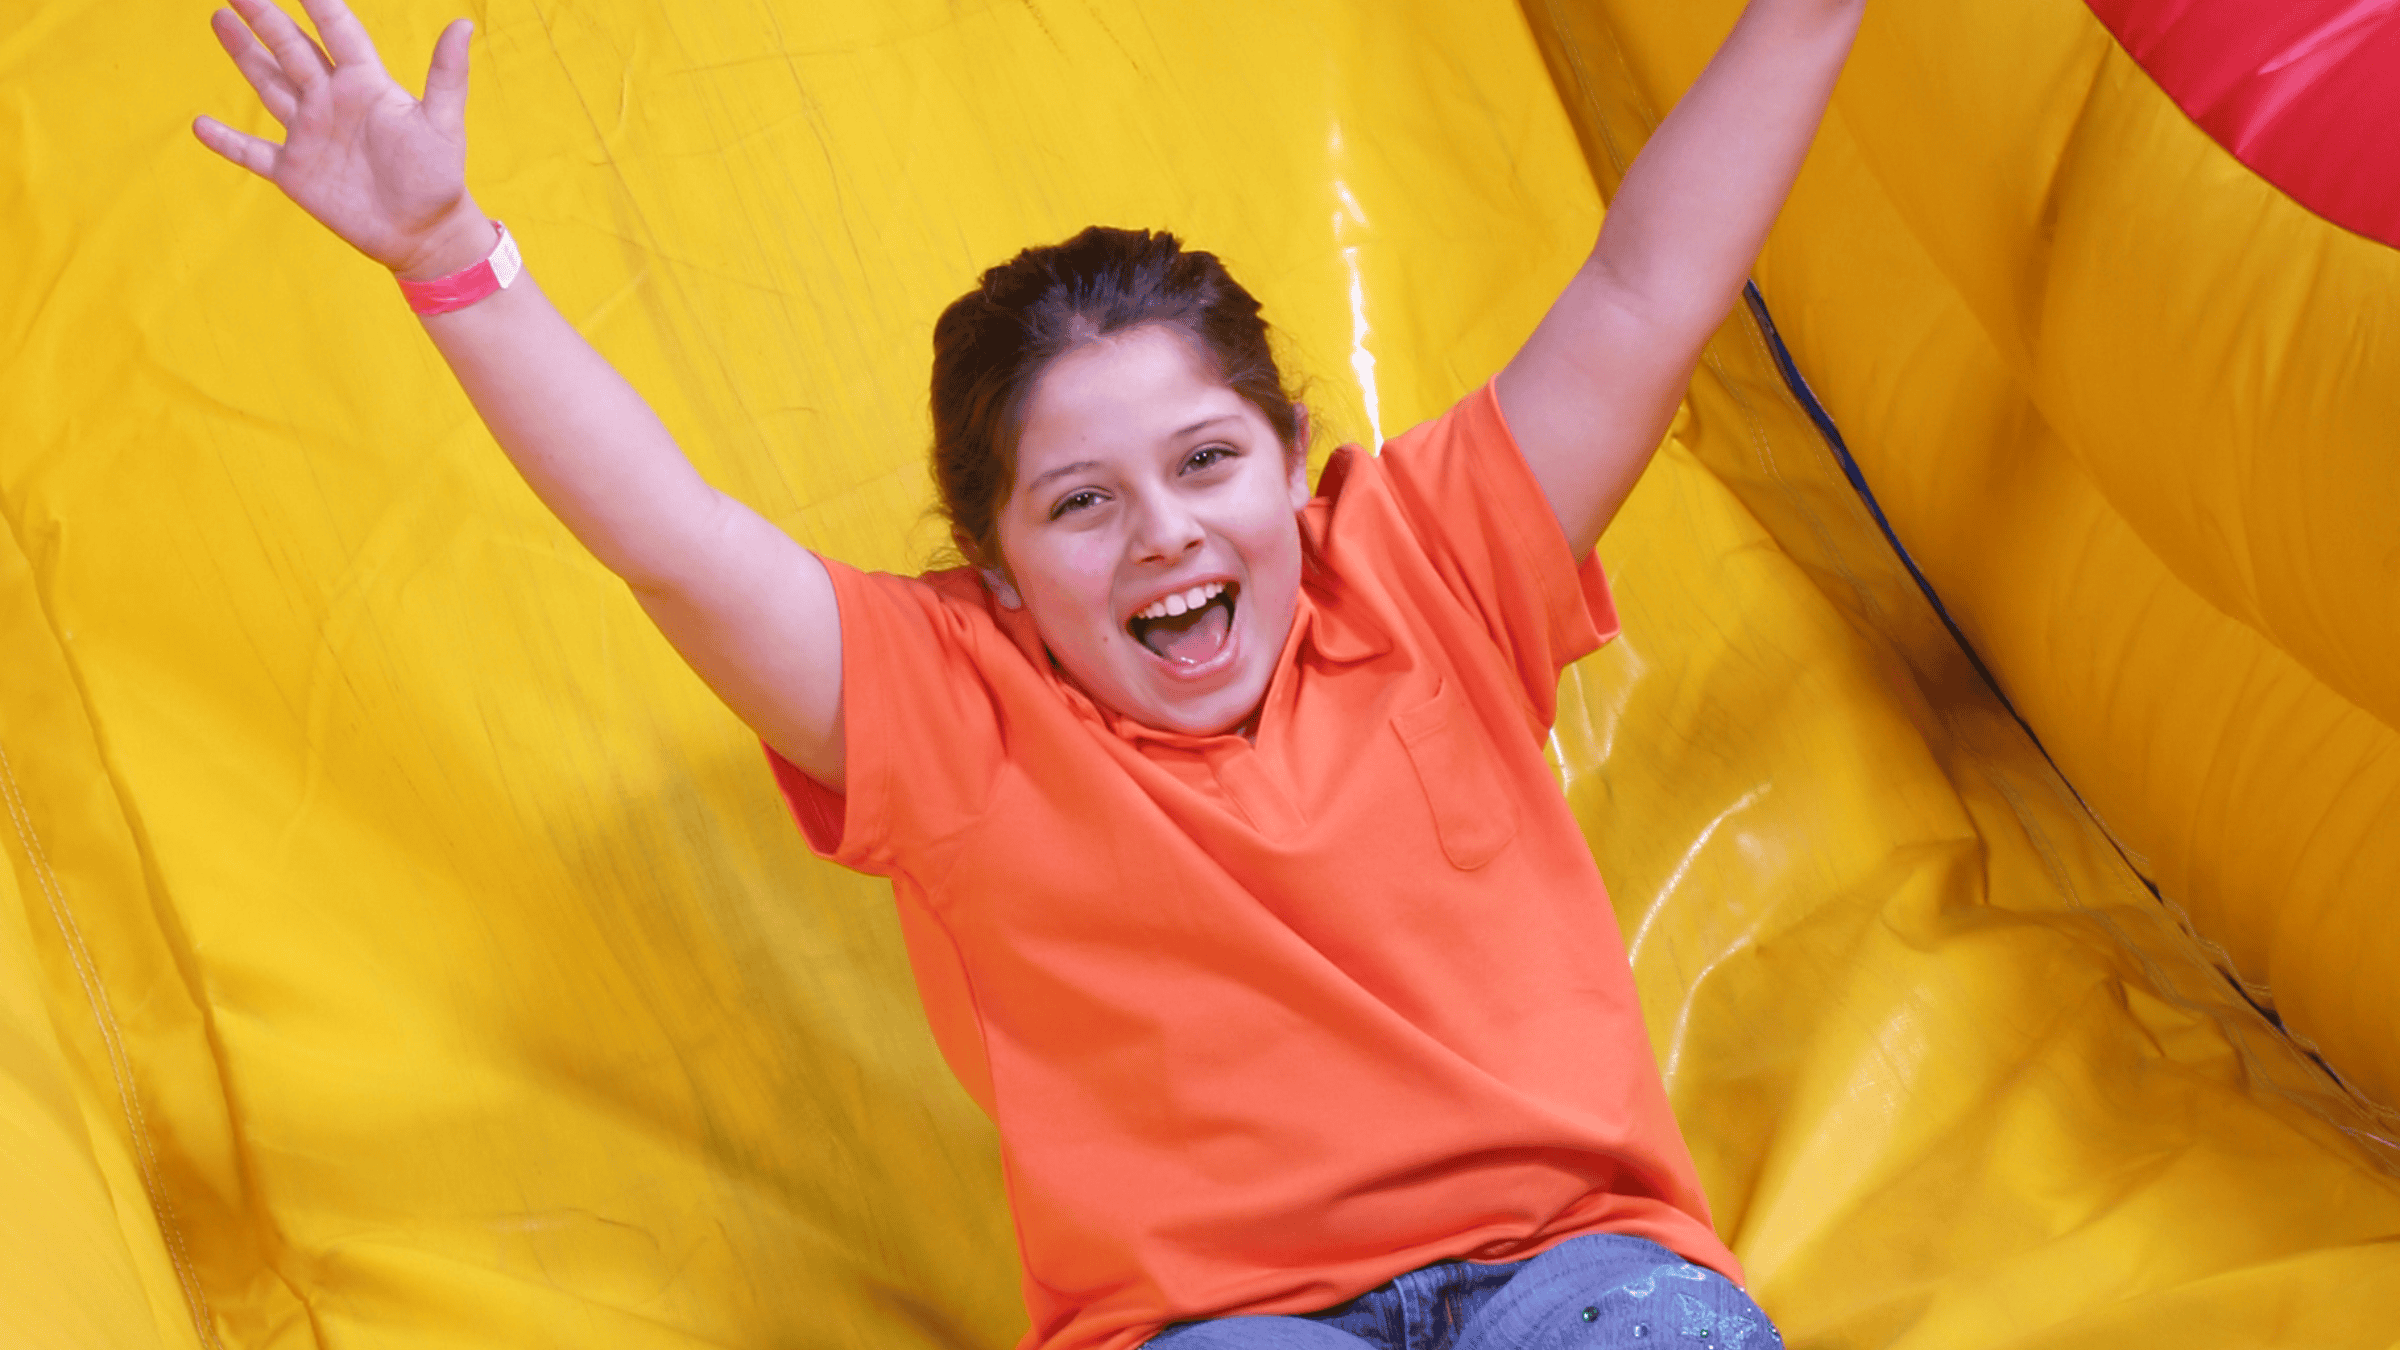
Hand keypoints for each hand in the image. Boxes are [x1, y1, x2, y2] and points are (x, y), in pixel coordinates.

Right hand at [192, 0, 487, 277]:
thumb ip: (447, 75)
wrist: (424, 234)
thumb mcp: (443, 124)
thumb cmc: (438, 178)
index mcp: (366, 85)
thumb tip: (464, 25)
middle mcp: (332, 102)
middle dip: (266, 18)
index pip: (338, 32)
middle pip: (292, 50)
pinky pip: (252, 152)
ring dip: (244, 55)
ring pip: (269, 85)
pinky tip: (199, 125)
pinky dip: (227, 141)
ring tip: (221, 19)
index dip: (319, 3)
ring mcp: (310, 134)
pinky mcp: (295, 172)